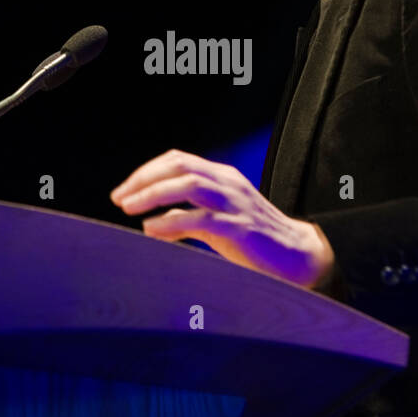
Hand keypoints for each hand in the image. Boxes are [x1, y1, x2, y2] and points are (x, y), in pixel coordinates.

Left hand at [109, 148, 334, 288]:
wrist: (298, 256)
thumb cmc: (255, 240)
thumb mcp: (218, 220)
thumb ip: (188, 217)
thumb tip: (152, 223)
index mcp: (223, 176)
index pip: (178, 160)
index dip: (147, 171)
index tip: (124, 190)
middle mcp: (228, 183)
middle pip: (180, 166)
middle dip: (144, 179)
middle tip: (119, 198)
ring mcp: (235, 204)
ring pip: (188, 185)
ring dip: (153, 195)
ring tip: (129, 208)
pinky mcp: (240, 228)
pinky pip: (201, 219)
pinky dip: (171, 223)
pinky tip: (151, 230)